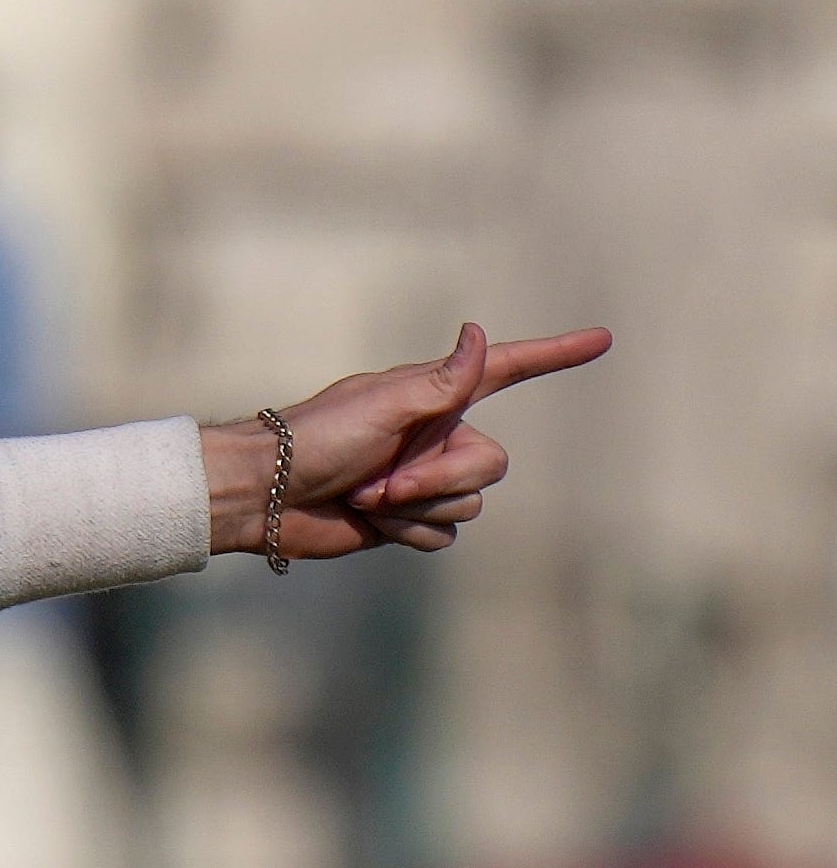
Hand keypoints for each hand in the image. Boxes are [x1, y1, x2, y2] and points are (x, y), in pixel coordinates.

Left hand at [211, 322, 612, 559]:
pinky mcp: (409, 519)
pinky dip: (408, 532)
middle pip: (490, 465)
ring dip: (416, 508)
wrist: (266, 495)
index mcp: (434, 396)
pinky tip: (369, 521)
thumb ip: (441, 381)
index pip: (507, 370)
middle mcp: (437, 435)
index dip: (555, 355)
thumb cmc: (316, 439)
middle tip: (380, 480)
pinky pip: (444, 536)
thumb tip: (477, 332)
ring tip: (365, 496)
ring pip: (469, 505)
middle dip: (439, 481)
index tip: (601, 339)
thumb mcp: (382, 404)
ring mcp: (425, 479)